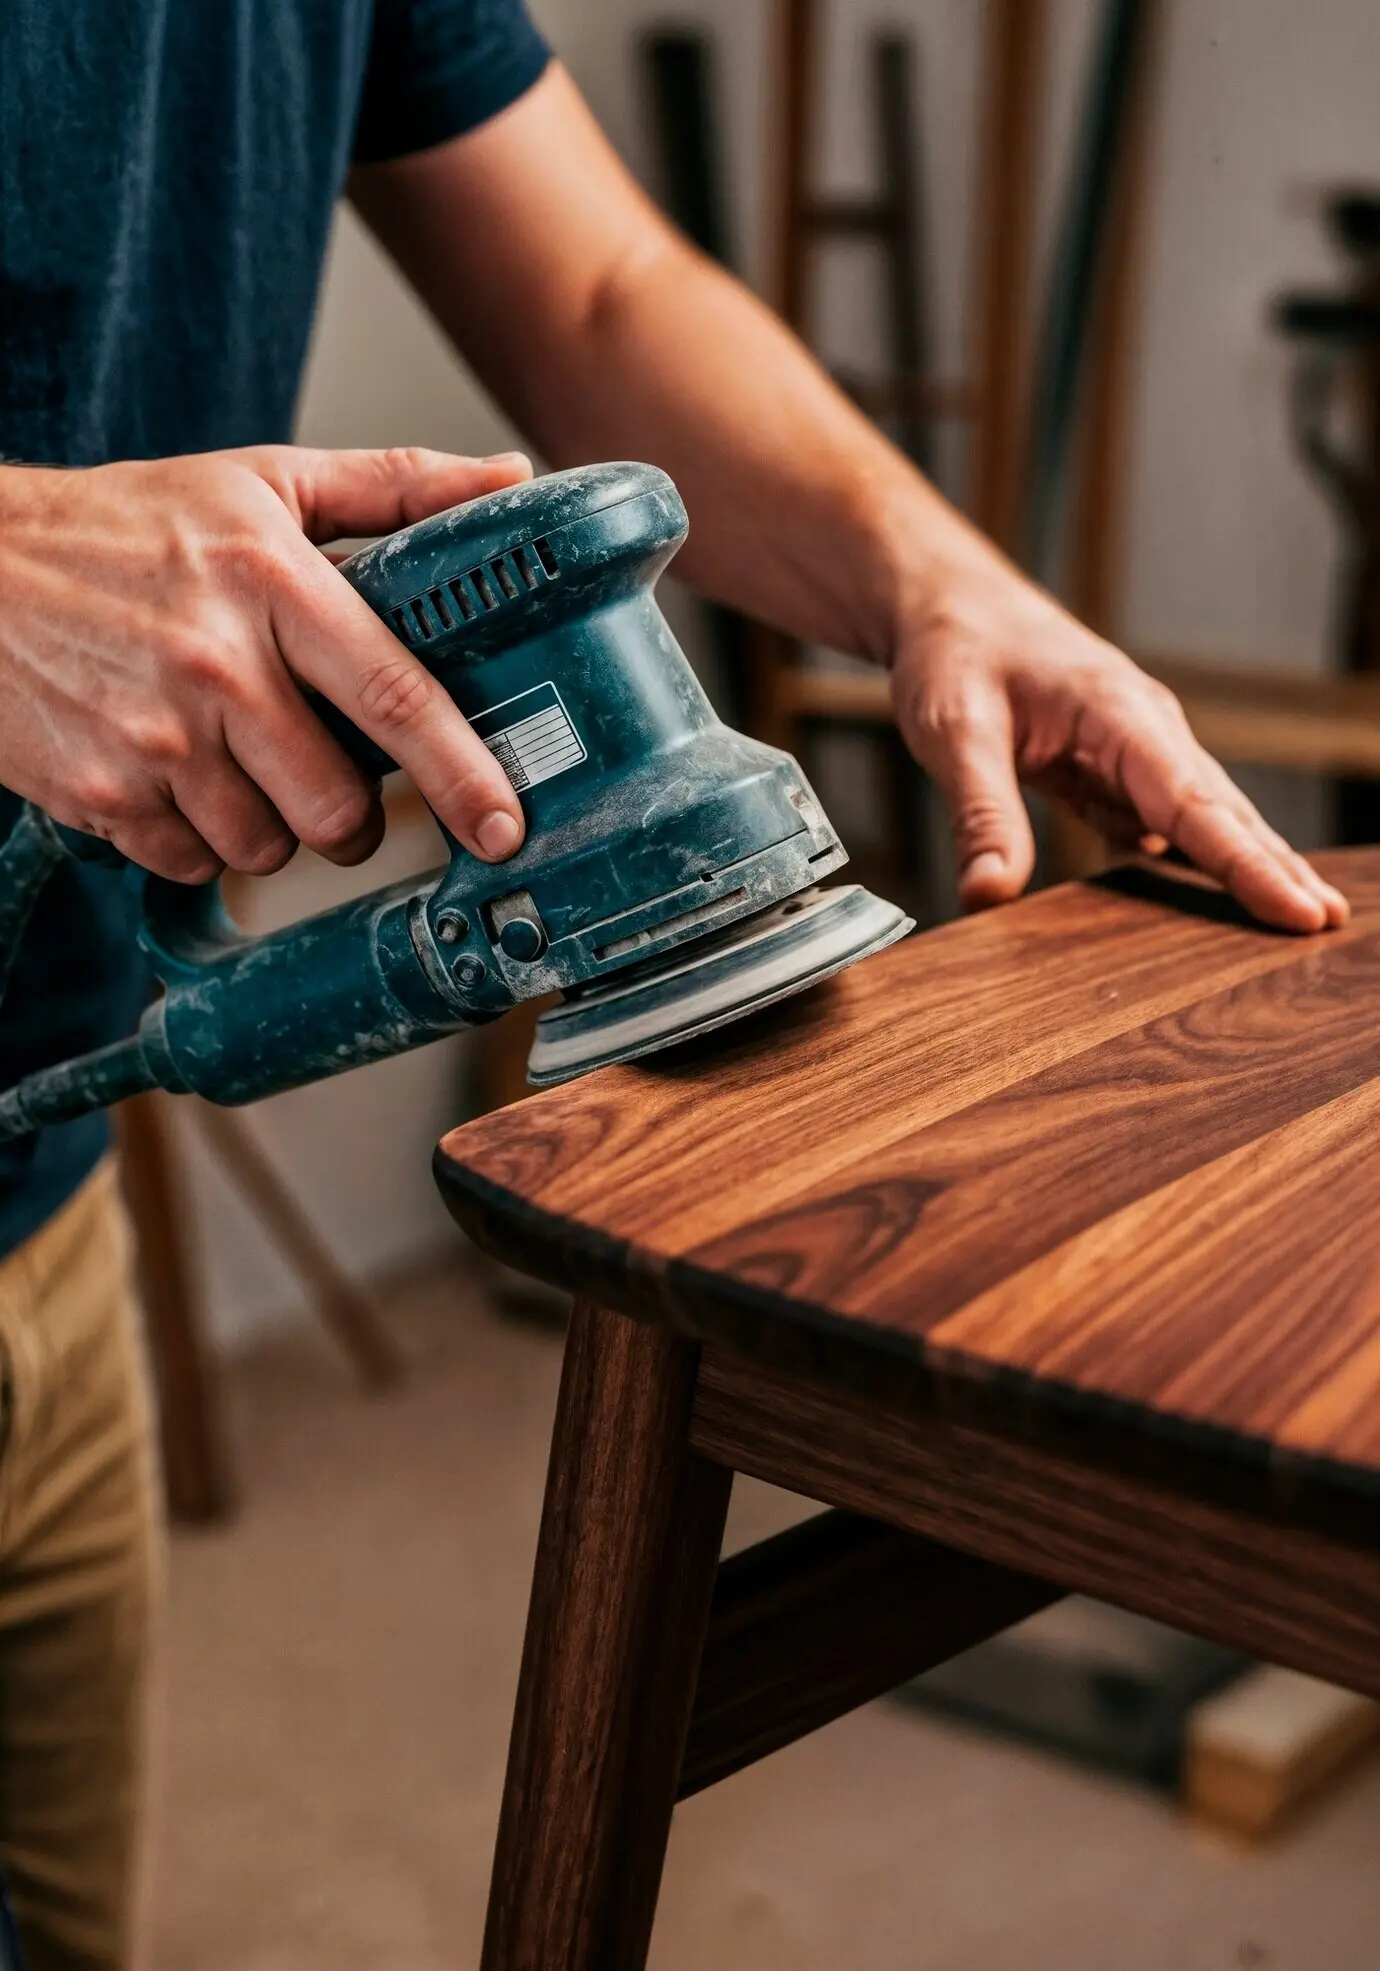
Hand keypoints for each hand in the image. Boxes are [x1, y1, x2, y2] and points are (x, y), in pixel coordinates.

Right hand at [0, 445, 532, 880]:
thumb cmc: (122, 525)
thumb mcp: (257, 482)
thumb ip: (394, 486)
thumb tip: (508, 480)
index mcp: (269, 580)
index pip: (393, 695)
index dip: (462, 773)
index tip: (504, 824)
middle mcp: (215, 665)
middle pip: (338, 807)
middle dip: (356, 818)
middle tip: (336, 784)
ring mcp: (153, 739)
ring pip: (268, 847)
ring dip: (272, 828)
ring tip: (238, 763)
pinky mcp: (101, 795)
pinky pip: (193, 863)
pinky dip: (199, 840)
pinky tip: (177, 778)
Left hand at [889, 547, 1348, 932]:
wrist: (949, 605)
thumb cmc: (957, 650)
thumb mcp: (953, 730)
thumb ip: (978, 813)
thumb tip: (989, 894)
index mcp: (1117, 714)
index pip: (1194, 802)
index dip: (1247, 864)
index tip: (1297, 910)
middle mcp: (1142, 731)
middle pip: (1221, 810)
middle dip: (1276, 868)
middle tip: (1327, 924)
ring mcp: (1132, 751)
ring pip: (1202, 816)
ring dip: (1248, 865)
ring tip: (1297, 916)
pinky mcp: (1112, 771)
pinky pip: (1166, 822)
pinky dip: (1198, 858)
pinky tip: (1219, 899)